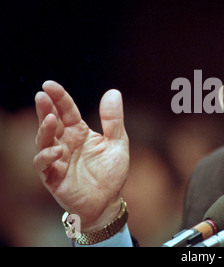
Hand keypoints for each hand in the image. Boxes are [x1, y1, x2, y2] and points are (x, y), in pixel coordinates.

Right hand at [33, 81, 128, 231]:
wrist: (108, 202)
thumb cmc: (111, 172)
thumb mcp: (118, 142)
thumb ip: (114, 119)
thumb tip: (113, 91)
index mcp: (79, 132)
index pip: (66, 110)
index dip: (58, 97)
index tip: (49, 84)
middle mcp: (65, 142)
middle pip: (51, 121)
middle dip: (45, 108)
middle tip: (42, 95)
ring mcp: (57, 159)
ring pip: (44, 140)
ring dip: (45, 129)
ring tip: (50, 118)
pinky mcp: (53, 177)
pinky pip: (44, 165)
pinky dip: (47, 156)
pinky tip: (57, 150)